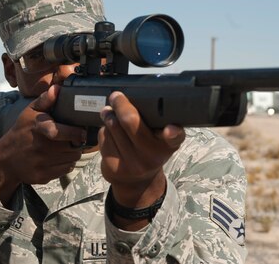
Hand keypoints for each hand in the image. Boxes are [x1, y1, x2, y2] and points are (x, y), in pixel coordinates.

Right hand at [0, 85, 86, 204]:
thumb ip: (45, 100)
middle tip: (73, 139)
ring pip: (72, 159)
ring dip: (73, 153)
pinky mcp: (43, 176)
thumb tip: (58, 88)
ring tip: (65, 148)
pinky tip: (59, 158)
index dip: (77, 133)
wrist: (5, 160)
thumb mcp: (30, 112)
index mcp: (39, 128)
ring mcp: (41, 163)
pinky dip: (66, 164)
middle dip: (76, 143)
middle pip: (73, 147)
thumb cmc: (22, 132)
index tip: (82, 132)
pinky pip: (66, 170)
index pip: (63, 133)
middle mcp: (40, 147)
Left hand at [98, 91, 184, 226]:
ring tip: (109, 113)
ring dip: (109, 116)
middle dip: (120, 104)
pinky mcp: (113, 168)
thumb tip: (133, 101)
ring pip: (112, 127)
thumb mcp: (163, 141)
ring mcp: (131, 164)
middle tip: (116, 96)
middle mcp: (152, 157)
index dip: (173, 133)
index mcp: (168, 145)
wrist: (137, 183)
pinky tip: (110, 132)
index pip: (175, 138)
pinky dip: (104, 131)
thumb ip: (161, 123)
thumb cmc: (151, 152)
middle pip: (130, 122)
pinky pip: (103, 139)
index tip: (169, 129)